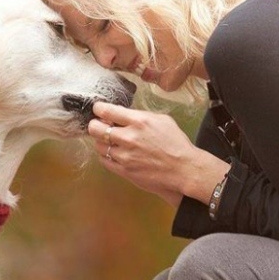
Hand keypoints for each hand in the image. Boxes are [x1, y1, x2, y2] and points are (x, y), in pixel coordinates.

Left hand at [87, 102, 228, 206]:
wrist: (183, 170)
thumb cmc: (176, 144)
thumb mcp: (162, 120)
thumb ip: (140, 116)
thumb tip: (123, 114)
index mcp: (139, 121)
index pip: (107, 111)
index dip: (99, 109)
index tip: (98, 110)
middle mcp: (129, 138)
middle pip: (95, 129)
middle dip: (95, 125)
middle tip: (99, 125)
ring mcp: (125, 156)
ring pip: (99, 145)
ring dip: (102, 142)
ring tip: (111, 141)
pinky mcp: (124, 170)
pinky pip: (104, 161)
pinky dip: (106, 155)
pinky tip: (114, 153)